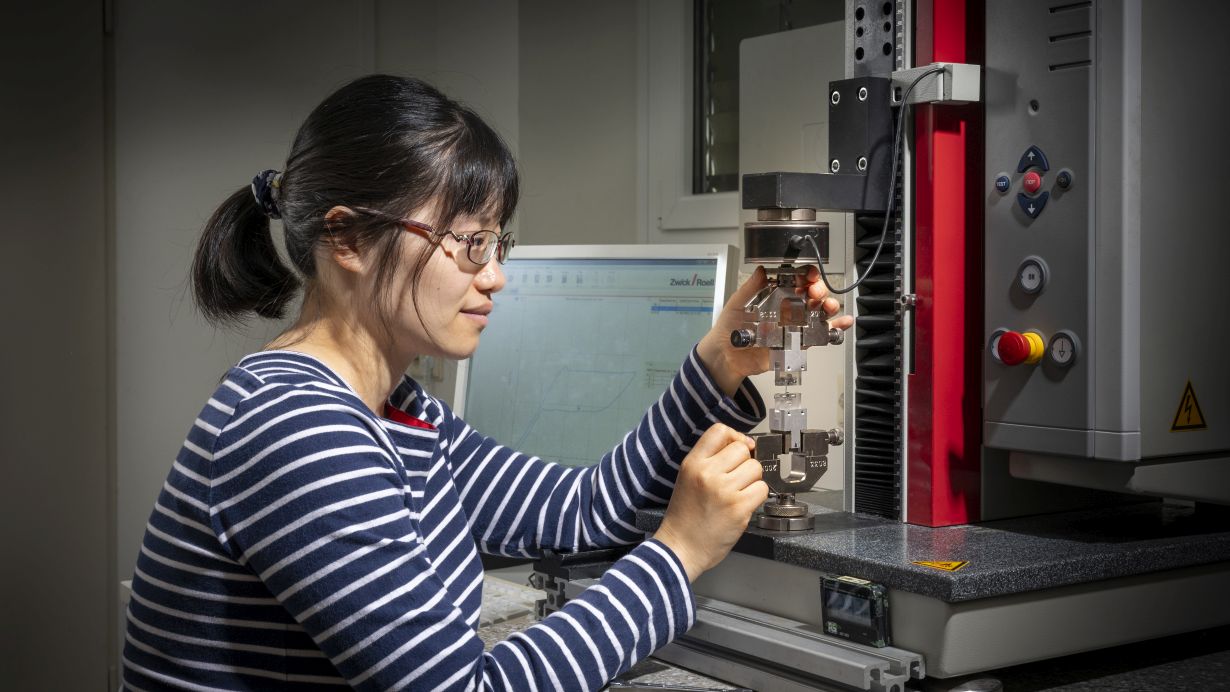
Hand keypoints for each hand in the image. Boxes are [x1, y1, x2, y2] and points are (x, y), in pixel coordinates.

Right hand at [653, 424, 767, 581]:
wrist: (681, 548)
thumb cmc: (685, 517)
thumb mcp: (687, 478)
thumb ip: (709, 460)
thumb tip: (743, 445)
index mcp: (693, 463)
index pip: (720, 430)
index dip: (735, 437)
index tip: (739, 449)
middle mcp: (708, 473)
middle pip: (743, 449)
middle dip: (745, 463)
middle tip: (737, 480)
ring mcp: (724, 490)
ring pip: (756, 468)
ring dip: (753, 480)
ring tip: (739, 493)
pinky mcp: (739, 508)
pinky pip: (762, 489)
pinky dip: (757, 497)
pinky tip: (744, 505)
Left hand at [697, 265, 854, 394]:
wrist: (726, 356)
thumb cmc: (728, 329)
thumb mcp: (736, 303)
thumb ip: (750, 288)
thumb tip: (760, 269)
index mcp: (775, 297)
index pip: (797, 282)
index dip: (806, 276)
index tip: (810, 275)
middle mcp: (788, 310)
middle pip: (812, 296)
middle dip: (819, 291)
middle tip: (815, 292)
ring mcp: (794, 326)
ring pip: (819, 314)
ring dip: (829, 307)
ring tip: (829, 306)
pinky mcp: (797, 344)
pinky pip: (819, 335)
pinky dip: (834, 329)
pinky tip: (843, 322)